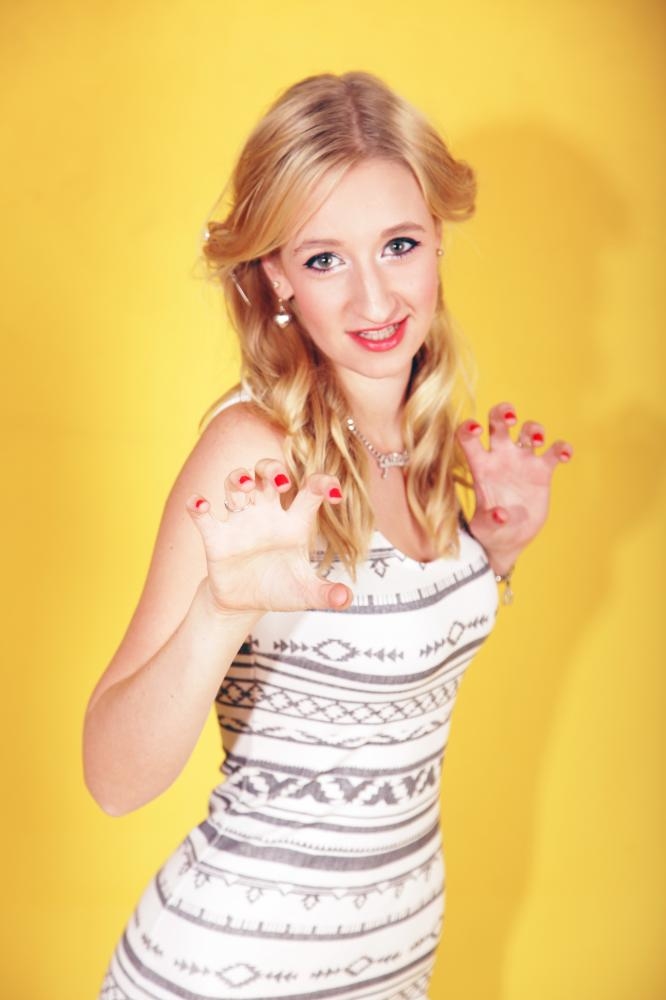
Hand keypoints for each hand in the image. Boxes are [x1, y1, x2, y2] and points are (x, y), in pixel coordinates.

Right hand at [186, 459, 352, 612]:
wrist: (245, 604)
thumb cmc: (279, 589)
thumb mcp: (305, 593)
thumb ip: (326, 593)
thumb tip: (345, 599)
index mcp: (294, 523)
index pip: (309, 491)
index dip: (322, 483)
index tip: (334, 493)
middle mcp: (267, 514)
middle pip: (267, 473)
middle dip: (272, 468)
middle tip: (281, 481)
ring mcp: (240, 522)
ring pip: (236, 483)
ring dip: (239, 478)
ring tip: (247, 486)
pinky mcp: (216, 537)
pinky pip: (204, 514)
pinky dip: (198, 505)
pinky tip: (200, 505)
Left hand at [456, 402, 572, 573]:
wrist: (509, 538)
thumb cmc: (489, 530)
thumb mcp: (484, 529)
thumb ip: (489, 520)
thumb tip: (501, 514)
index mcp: (480, 466)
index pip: (468, 439)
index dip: (468, 427)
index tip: (476, 428)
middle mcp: (500, 458)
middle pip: (498, 422)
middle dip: (503, 412)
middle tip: (510, 419)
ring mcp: (522, 462)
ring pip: (528, 430)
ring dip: (533, 428)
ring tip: (536, 440)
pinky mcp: (542, 471)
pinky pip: (554, 452)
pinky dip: (561, 448)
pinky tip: (564, 455)